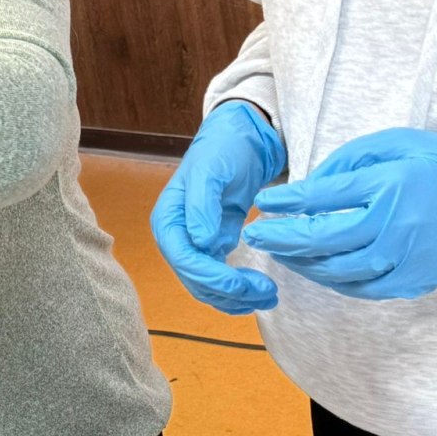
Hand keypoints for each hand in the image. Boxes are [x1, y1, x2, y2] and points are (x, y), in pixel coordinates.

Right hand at [150, 100, 286, 313]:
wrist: (241, 138)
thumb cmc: (224, 149)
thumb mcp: (212, 171)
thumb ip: (202, 206)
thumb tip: (200, 242)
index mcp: (168, 220)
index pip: (183, 259)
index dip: (211, 277)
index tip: (242, 284)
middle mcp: (176, 237)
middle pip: (194, 278)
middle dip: (228, 292)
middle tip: (266, 292)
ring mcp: (193, 244)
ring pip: (206, 285)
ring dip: (234, 297)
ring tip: (268, 297)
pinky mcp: (213, 246)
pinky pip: (219, 277)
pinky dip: (236, 290)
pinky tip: (258, 292)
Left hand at [244, 128, 436, 299]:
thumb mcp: (397, 144)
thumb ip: (349, 162)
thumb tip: (308, 186)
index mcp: (389, 187)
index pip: (322, 198)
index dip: (286, 202)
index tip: (262, 202)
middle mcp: (393, 227)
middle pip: (321, 241)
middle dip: (281, 239)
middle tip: (255, 234)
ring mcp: (404, 260)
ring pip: (335, 272)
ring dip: (301, 263)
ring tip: (279, 251)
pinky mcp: (413, 281)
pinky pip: (360, 288)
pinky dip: (332, 279)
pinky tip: (316, 268)